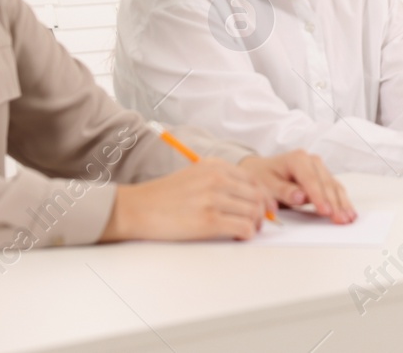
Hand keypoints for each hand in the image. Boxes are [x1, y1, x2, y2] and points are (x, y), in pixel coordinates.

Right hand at [99, 159, 271, 242]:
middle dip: (262, 212)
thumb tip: (247, 196)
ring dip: (255, 225)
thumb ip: (219, 180)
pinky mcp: (209, 221)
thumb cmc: (163, 196)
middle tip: (259, 223)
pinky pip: (243, 227)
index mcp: (214, 166)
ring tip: (247, 231)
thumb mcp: (194, 175)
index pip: (253, 179)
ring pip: (253, 212)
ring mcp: (213, 199)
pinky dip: (247, 234)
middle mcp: (216, 179)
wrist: (137, 209)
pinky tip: (240, 236)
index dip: (264, 196)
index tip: (265, 207)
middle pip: (257, 196)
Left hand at [238, 151, 356, 223]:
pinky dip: (342, 201)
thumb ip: (283, 191)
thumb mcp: (266, 184)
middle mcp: (312, 161)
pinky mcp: (323, 178)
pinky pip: (335, 189)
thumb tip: (300, 197)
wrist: (260, 171)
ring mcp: (319, 169)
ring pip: (334, 187)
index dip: (319, 196)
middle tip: (340, 219)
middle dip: (334, 202)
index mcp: (297, 159)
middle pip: (326, 184)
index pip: (311, 180)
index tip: (325, 211)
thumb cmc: (262, 177)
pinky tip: (349, 212)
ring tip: (348, 218)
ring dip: (342, 203)